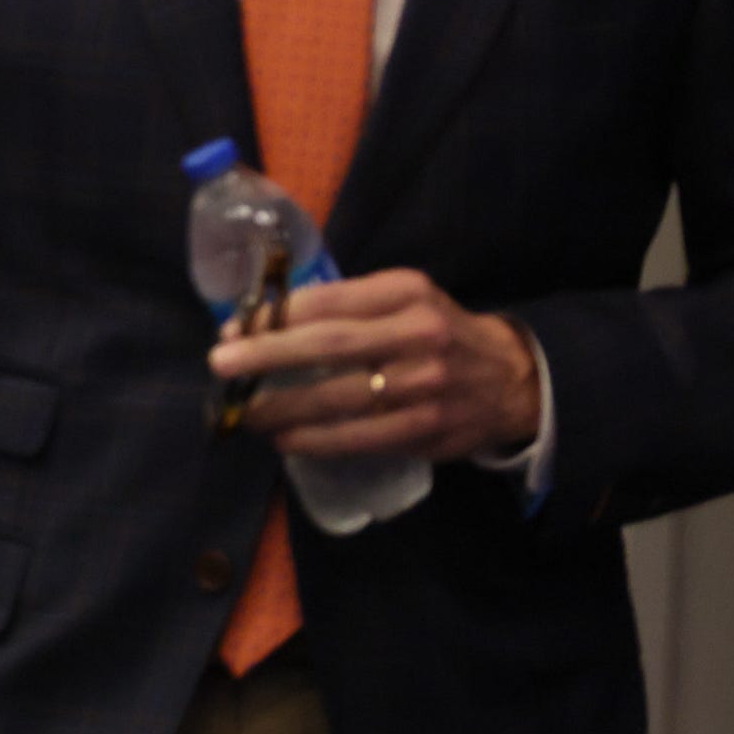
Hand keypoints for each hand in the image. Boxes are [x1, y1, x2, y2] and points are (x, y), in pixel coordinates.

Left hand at [208, 269, 540, 460]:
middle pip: (331, 345)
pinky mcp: (427, 430)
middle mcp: (418, 336)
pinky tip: (283, 439)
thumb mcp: (403, 297)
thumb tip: (269, 320)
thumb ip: (348, 303)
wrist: (512, 379)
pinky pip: (360, 438)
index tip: (234, 326)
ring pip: (340, 399)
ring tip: (243, 410)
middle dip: (268, 354)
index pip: (330, 301)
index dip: (278, 316)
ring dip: (283, 407)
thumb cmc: (437, 330)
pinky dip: (316, 440)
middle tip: (221, 363)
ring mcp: (425, 387)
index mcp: (407, 293)